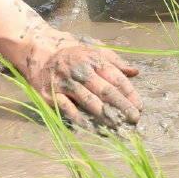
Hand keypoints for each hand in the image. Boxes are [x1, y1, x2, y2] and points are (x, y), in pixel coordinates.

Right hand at [21, 33, 141, 129]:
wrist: (39, 51)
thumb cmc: (72, 53)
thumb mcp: (94, 49)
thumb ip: (115, 61)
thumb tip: (135, 72)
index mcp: (94, 59)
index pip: (116, 77)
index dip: (129, 92)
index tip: (139, 106)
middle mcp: (81, 71)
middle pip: (105, 90)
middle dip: (122, 106)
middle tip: (134, 119)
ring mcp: (66, 83)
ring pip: (89, 101)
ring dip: (105, 115)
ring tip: (117, 125)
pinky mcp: (52, 94)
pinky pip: (68, 109)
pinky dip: (79, 119)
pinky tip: (91, 128)